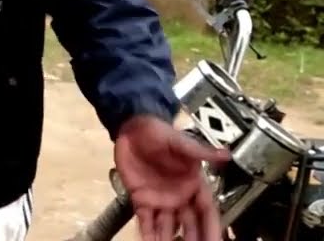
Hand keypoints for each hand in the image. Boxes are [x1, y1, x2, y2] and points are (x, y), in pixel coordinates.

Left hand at [113, 115, 230, 240]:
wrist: (131, 128)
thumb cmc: (159, 133)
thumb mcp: (180, 142)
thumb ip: (200, 152)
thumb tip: (226, 153)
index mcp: (194, 184)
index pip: (207, 212)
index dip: (212, 228)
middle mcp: (180, 197)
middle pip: (189, 225)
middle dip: (193, 239)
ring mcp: (160, 200)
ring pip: (168, 227)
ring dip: (169, 240)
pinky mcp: (141, 200)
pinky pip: (146, 221)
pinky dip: (147, 234)